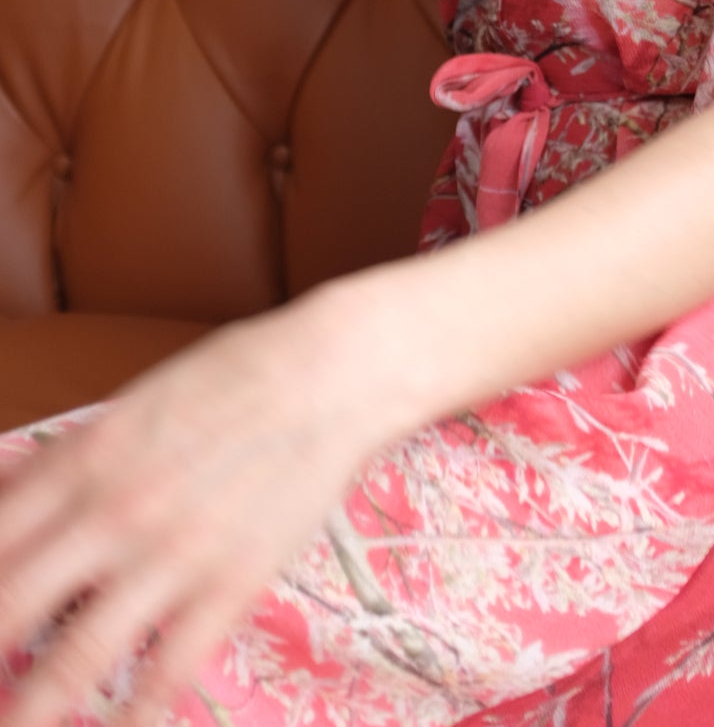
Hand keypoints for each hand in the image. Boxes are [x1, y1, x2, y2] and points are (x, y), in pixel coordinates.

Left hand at [0, 291, 390, 726]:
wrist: (331, 373)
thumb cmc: (234, 375)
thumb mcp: (134, 403)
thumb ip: (71, 461)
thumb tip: (10, 502)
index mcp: (85, 457)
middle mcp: (113, 510)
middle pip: (10, 605)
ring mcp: (170, 554)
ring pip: (75, 657)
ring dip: (30, 709)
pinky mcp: (228, 586)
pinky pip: (166, 673)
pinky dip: (134, 718)